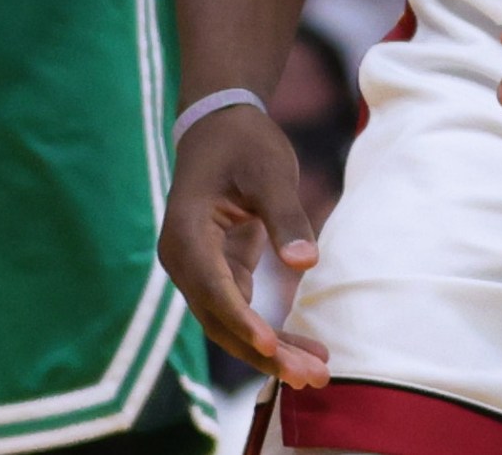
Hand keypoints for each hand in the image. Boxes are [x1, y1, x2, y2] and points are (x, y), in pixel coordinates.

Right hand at [156, 104, 330, 387]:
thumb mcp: (270, 171)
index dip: (242, 321)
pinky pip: (241, 312)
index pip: (213, 288)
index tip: (271, 346)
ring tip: (317, 374)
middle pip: (221, 319)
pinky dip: (270, 333)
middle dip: (264, 352)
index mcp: (186, 233)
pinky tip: (306, 352)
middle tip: (312, 376)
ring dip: (270, 352)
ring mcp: (198, 270)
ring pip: (230, 324)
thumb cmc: (244, 143)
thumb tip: (306, 263)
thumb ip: (285, 215)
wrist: (221, 126)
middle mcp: (184, 259)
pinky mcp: (217, 272)